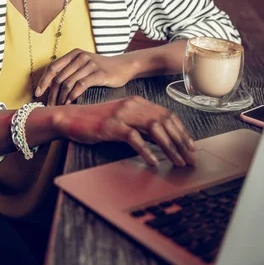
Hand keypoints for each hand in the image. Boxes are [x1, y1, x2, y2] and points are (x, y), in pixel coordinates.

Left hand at [36, 49, 131, 105]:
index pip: (53, 67)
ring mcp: (90, 64)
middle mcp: (80, 57)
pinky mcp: (99, 73)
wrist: (123, 66)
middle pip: (59, 78)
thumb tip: (51, 87)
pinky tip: (69, 104)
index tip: (38, 94)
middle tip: (49, 106)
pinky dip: (72, 96)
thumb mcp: (84, 65)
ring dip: (61, 98)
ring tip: (59, 108)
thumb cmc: (101, 69)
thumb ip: (70, 71)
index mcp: (74, 54)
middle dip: (51, 94)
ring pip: (68, 83)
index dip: (44, 81)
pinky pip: (80, 86)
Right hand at [53, 96, 196, 166]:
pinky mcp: (112, 126)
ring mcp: (122, 114)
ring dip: (169, 147)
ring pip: (154, 129)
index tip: (191, 147)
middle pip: (165, 121)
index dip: (182, 132)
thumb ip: (142, 126)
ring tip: (178, 162)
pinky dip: (146, 150)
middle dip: (181, 141)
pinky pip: (134, 138)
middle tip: (191, 158)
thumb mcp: (124, 120)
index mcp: (138, 102)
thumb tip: (164, 140)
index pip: (168, 115)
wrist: (71, 118)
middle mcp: (133, 105)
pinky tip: (153, 162)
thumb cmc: (98, 121)